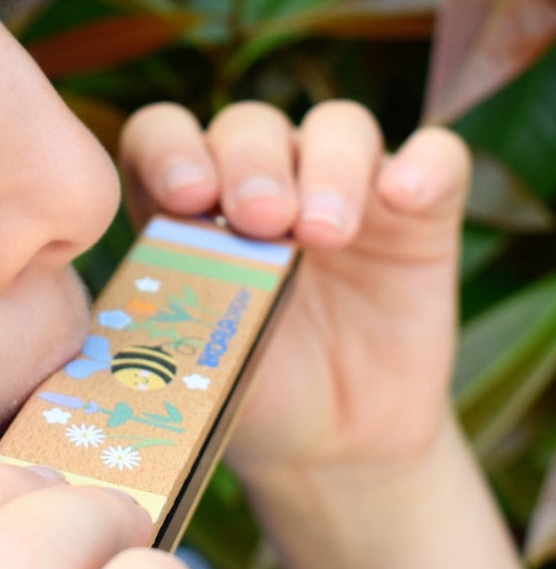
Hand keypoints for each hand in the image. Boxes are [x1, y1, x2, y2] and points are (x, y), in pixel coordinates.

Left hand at [119, 100, 470, 485]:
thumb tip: (133, 303)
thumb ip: (172, 313)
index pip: (165, 136)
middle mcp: (264, 177)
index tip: (185, 199)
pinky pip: (436, 158)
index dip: (170, 151)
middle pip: (250, 125)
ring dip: (328, 167)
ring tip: (320, 235)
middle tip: (258, 222)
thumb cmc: (245, 388)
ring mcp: (343, 186)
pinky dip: (424, 166)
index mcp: (191, 200)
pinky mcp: (418, 212)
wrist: (329, 442)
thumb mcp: (198, 356)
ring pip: (339, 127)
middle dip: (250, 165)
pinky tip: (403, 198)